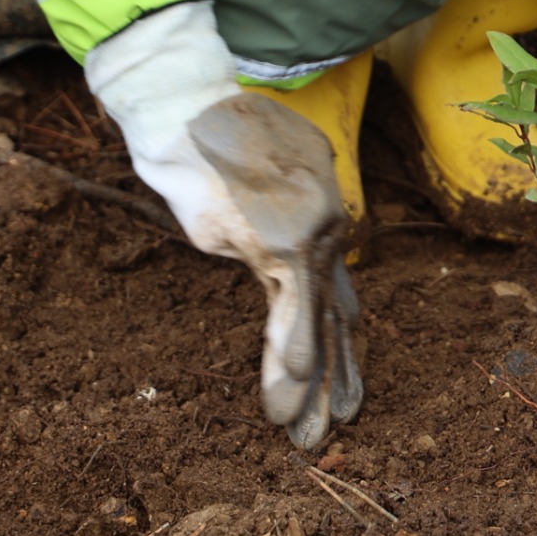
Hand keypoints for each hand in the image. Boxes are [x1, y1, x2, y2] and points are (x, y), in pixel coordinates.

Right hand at [83, 6, 363, 446]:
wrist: (190, 108)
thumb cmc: (229, 137)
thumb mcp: (280, 175)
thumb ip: (286, 221)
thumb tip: (281, 265)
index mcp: (324, 218)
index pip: (335, 298)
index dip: (340, 346)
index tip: (346, 389)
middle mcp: (318, 231)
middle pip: (331, 315)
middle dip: (331, 377)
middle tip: (339, 426)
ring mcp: (290, 238)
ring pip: (307, 317)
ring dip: (304, 377)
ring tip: (303, 426)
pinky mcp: (256, 242)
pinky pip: (276, 297)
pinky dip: (285, 342)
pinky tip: (288, 381)